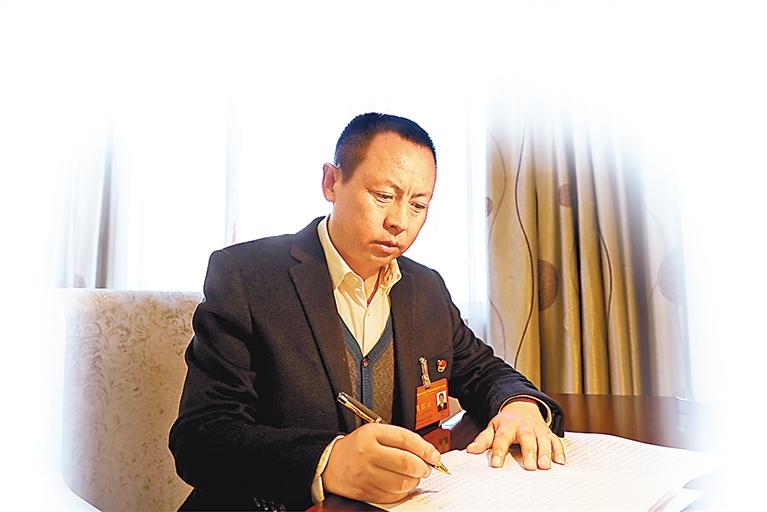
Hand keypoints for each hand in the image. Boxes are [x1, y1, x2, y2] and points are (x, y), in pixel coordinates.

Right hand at [323, 423, 440, 502]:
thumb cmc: (356, 447)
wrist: (330, 463)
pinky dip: (403, 491)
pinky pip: (393, 495)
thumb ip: (400, 439)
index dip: (425, 449)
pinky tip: (402, 484)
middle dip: (423, 467)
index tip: (434, 455)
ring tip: (413, 476)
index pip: (406, 439)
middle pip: (406, 463)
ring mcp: (366, 474)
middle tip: (426, 467)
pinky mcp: (366, 491)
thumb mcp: (375, 432)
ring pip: (402, 482)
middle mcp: (368, 453)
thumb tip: (427, 452)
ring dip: (414, 480)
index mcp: (372, 434)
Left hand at [466, 399, 565, 469]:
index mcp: (507, 426)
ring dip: (545, 452)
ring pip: (543, 439)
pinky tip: (559, 461)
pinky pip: (555, 441)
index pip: (501, 438)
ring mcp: (537, 429)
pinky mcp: (548, 433)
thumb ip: (483, 440)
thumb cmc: (506, 423)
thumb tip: (470, 450)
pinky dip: (558, 450)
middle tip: (529, 466)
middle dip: (529, 451)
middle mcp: (524, 426)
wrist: (522, 407)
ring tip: (544, 466)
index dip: (498, 451)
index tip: (496, 464)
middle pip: (526, 438)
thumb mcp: (492, 428)